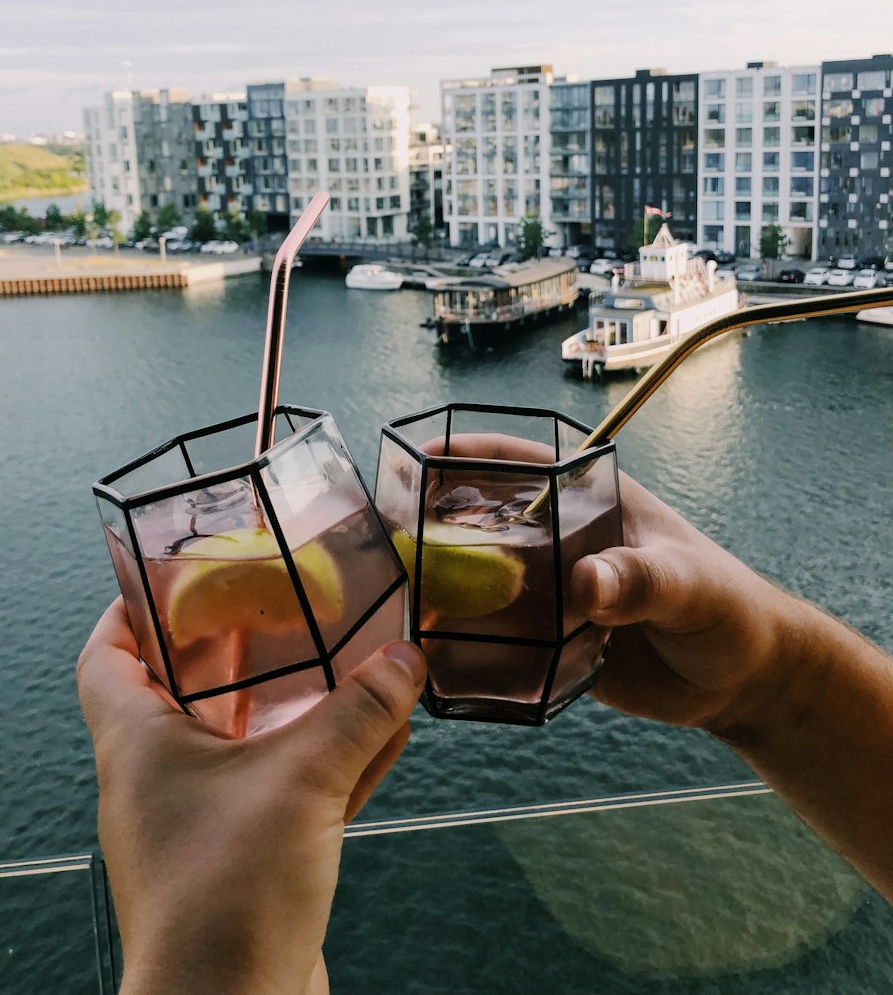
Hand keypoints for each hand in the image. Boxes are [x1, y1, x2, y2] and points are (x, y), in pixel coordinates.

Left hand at [77, 600, 425, 994]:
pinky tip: (378, 739)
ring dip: (290, 706)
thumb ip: (357, 714)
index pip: (107, 657)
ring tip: (339, 663)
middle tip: (278, 606)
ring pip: (242, 743)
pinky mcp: (243, 864)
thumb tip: (403, 658)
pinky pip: (282, 793)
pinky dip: (323, 763)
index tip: (168, 574)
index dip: (131, 610)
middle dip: (233, 648)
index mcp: (138, 745)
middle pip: (183, 691)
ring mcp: (200, 824)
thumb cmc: (226, 900)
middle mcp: (158, 780)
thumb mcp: (301, 782)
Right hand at [423, 433, 798, 737]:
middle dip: (438, 524)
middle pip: (487, 520)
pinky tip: (438, 656)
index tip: (418, 455)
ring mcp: (554, 591)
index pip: (524, 461)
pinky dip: (471, 644)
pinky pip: (501, 637)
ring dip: (448, 590)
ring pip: (487, 580)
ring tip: (401, 602)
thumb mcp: (692, 587)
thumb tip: (587, 584)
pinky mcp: (551, 641)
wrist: (743, 681)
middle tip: (390, 543)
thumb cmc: (729, 609)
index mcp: (594, 502)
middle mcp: (564, 540)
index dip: (469, 453)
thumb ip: (643, 579)